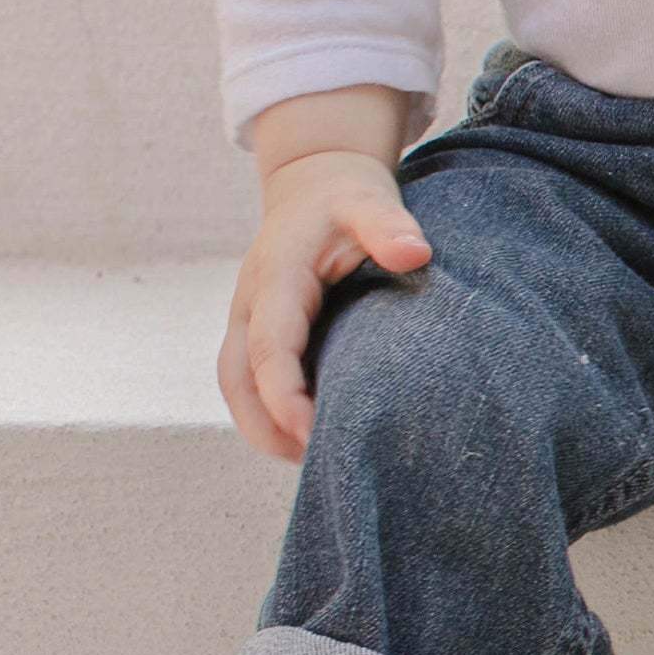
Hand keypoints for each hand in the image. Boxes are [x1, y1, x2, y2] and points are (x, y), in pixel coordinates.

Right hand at [219, 147, 430, 460]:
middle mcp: (250, 306)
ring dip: (266, 431)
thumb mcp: (367, 200)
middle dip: (267, 428)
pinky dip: (271, 420)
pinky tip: (312, 442)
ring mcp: (248, 323)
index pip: (269, 346)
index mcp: (275, 278)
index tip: (313, 432)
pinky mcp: (257, 337)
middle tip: (316, 466)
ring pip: (237, 390)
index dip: (284, 394)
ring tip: (315, 465)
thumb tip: (415, 252)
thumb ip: (387, 224)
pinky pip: (250, 387)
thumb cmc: (344, 201)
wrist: (313, 188)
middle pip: (237, 381)